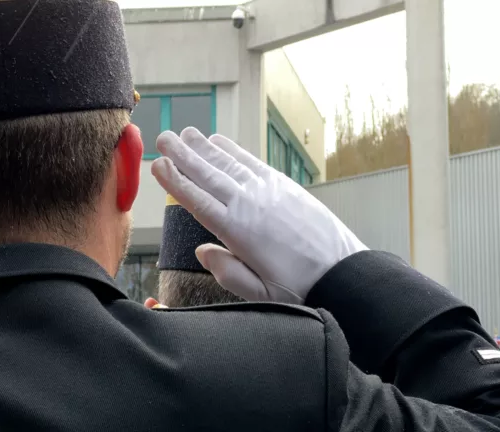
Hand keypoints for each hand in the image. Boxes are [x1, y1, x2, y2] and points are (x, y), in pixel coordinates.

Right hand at [150, 128, 367, 303]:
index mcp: (237, 231)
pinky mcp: (285, 186)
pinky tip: (220, 142)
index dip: (175, 181)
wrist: (342, 272)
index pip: (197, 200)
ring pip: (229, 164)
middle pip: (208, 175)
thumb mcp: (258, 293)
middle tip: (164, 137)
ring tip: (186, 135)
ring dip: (205, 148)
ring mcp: (268, 191)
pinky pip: (253, 162)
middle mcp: (249, 204)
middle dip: (183, 155)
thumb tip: (202, 251)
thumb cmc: (300, 286)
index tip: (157, 165)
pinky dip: (234, 151)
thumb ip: (227, 271)